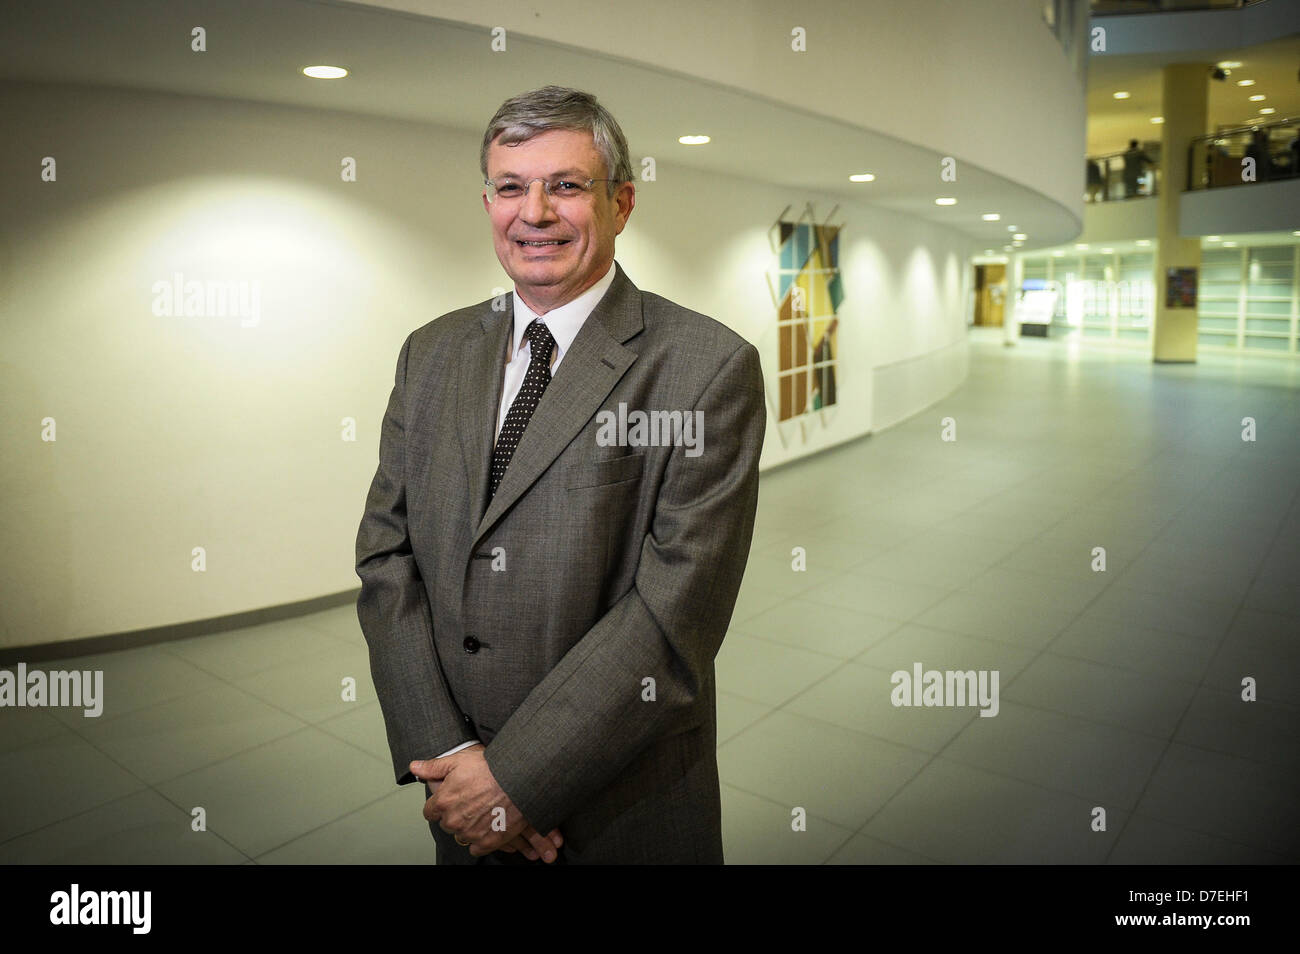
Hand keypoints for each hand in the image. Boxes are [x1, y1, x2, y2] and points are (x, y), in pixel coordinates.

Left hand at [412, 749, 561, 861]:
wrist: (519, 779)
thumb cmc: (491, 768)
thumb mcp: (459, 761)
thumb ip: (433, 767)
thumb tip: (415, 767)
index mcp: (444, 802)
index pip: (430, 812)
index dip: (440, 805)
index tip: (450, 800)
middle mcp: (454, 820)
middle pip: (446, 824)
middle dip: (454, 815)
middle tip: (471, 802)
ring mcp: (470, 833)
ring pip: (461, 836)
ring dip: (467, 827)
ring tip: (482, 812)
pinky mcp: (487, 842)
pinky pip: (475, 849)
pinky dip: (480, 840)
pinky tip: (488, 825)